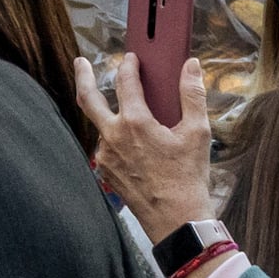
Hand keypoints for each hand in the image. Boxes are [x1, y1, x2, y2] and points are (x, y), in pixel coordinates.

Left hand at [92, 68, 213, 238]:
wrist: (176, 220)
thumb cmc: (188, 178)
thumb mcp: (197, 132)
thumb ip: (192, 94)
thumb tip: (190, 67)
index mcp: (135, 123)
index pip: (125, 81)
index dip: (129, 65)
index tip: (131, 58)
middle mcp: (113, 137)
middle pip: (88, 99)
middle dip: (83, 76)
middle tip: (81, 63)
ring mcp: (106, 157)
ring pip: (100, 125)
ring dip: (107, 113)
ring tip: (122, 109)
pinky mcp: (106, 173)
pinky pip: (106, 147)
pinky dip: (115, 137)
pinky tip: (131, 141)